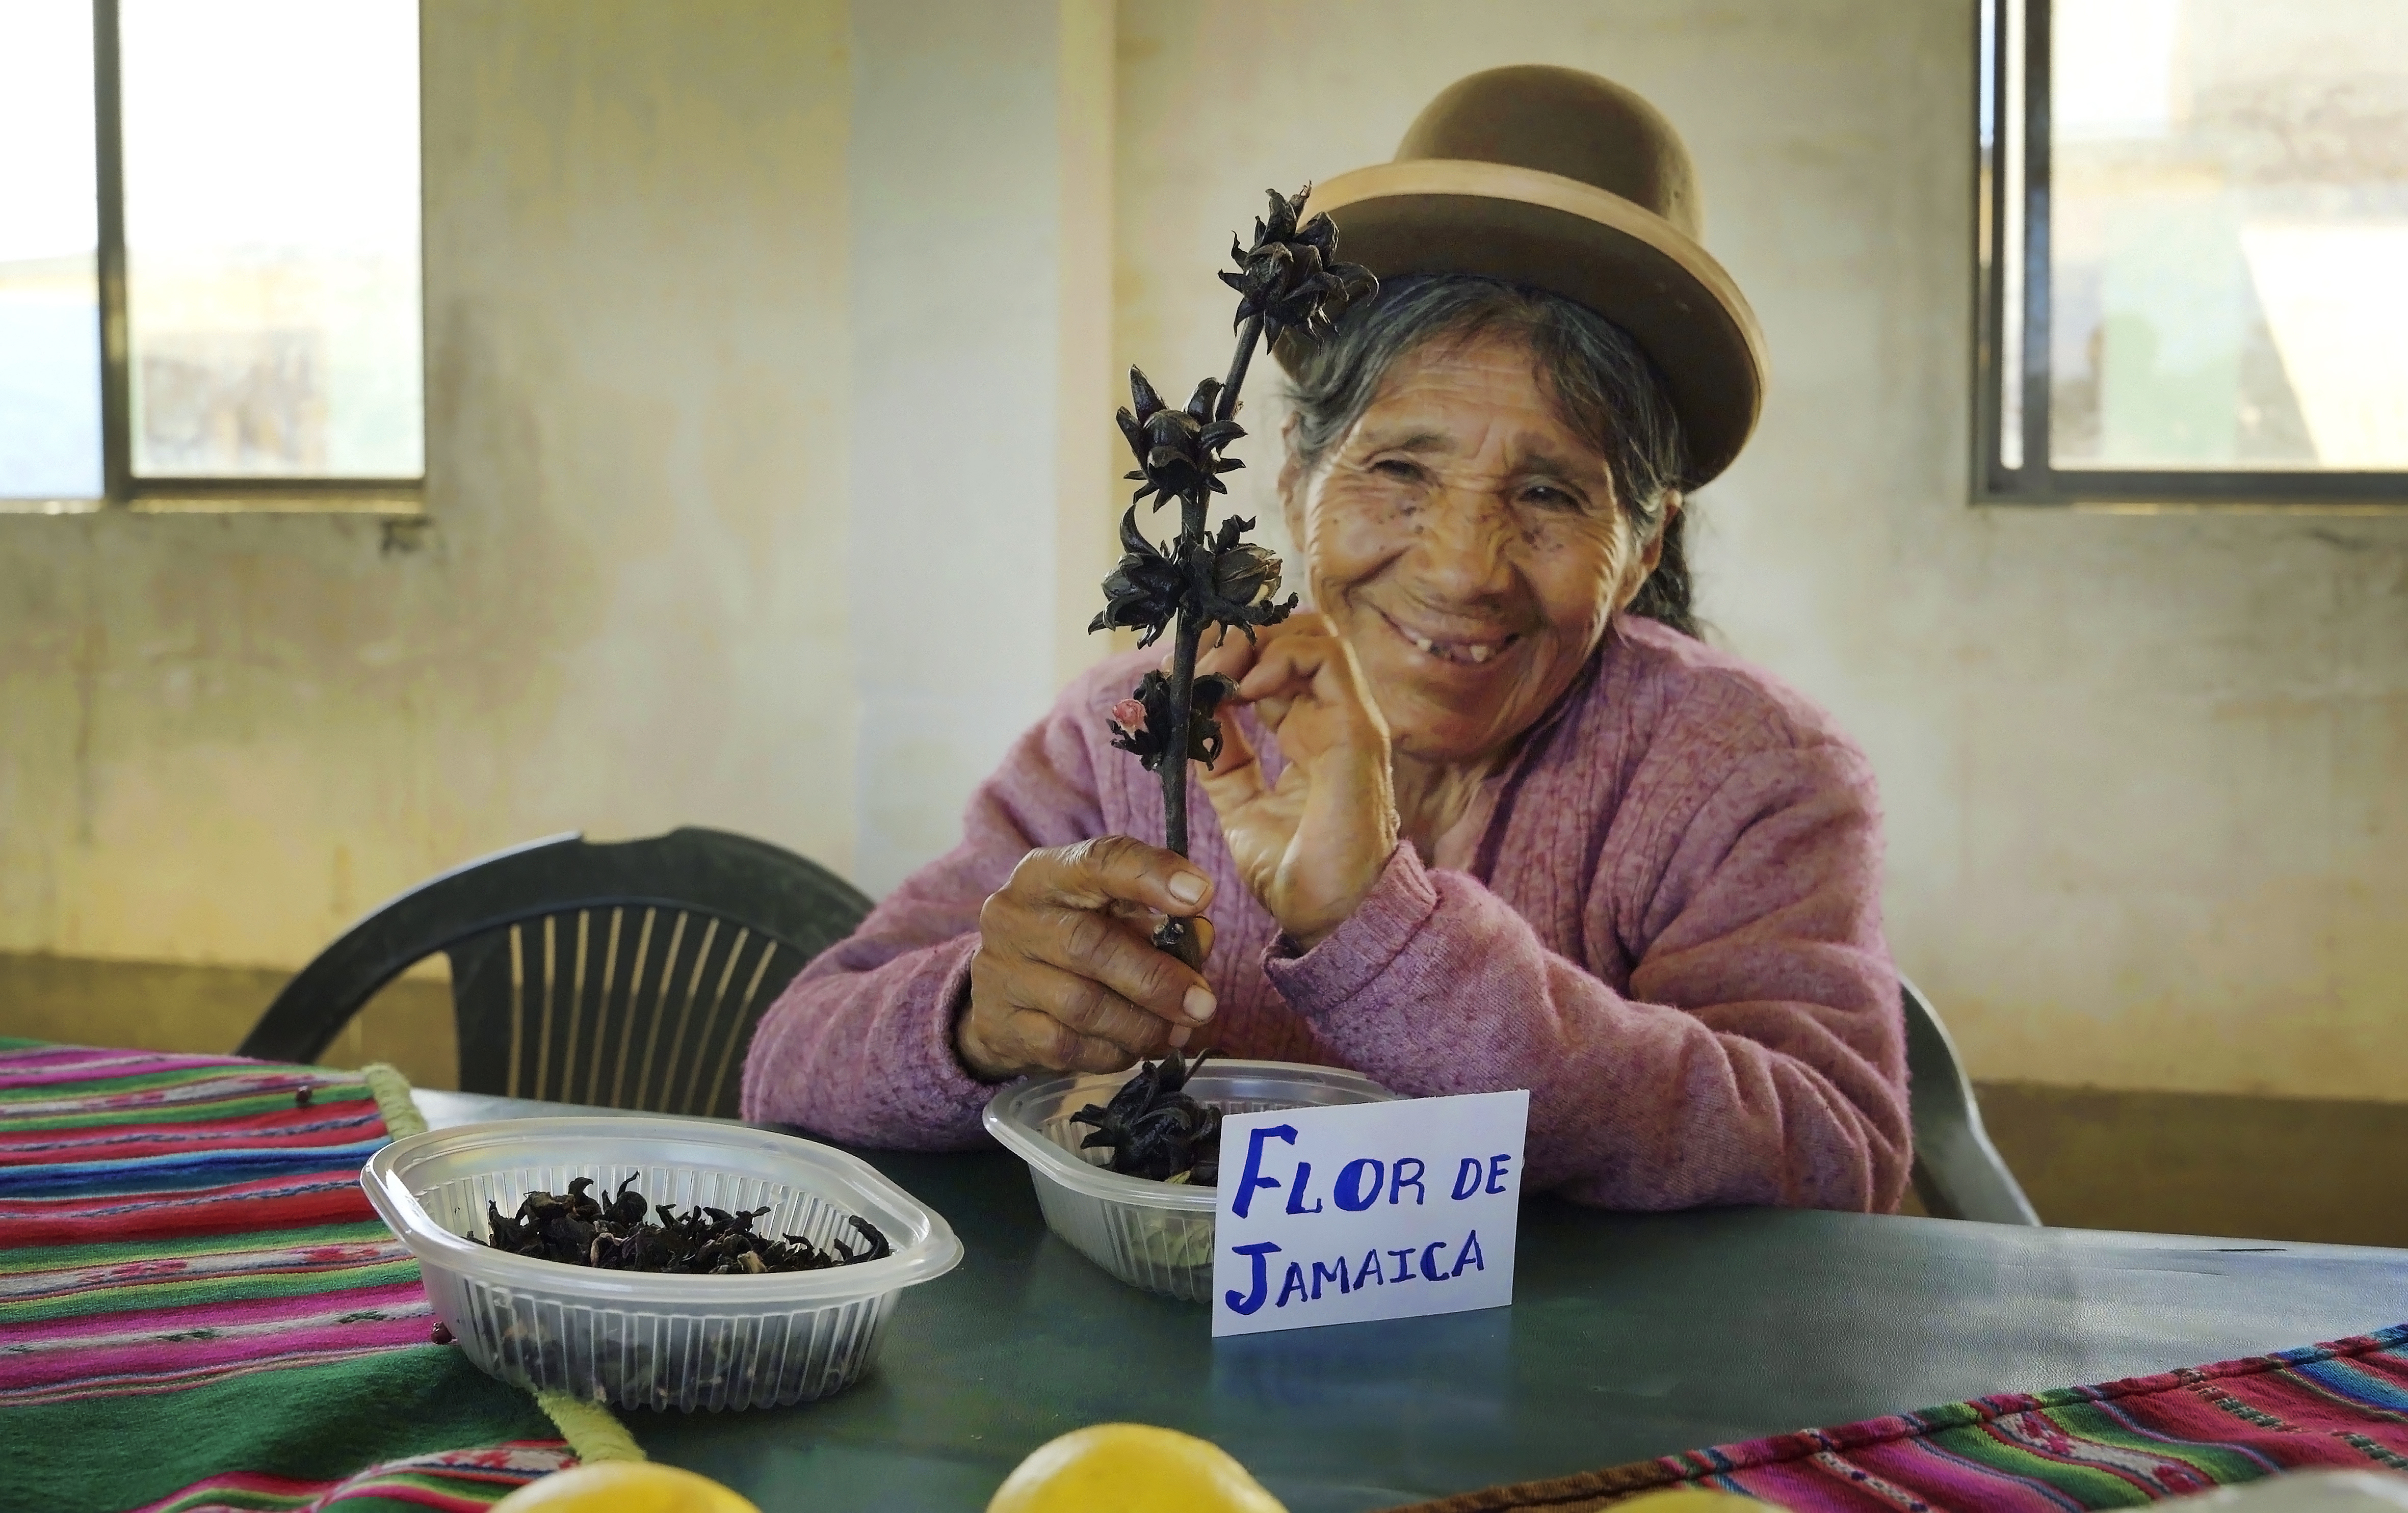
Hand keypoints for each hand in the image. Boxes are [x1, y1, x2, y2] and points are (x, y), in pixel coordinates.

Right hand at [958, 837, 1219, 1080]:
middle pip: (1089, 944)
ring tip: (1177, 1032)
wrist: (1001, 996)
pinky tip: (1136, 1048)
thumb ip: (1156, 919)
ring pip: (1082, 1005)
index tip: (1202, 894)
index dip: (1152, 874)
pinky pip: (1069, 1047)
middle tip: (1204, 1002)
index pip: (1098, 860)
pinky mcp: (1002, 1027)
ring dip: (1142, 1024)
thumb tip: (1200, 937)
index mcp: (1046, 874)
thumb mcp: (1110, 914)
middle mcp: (1015, 916)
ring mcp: (1003, 973)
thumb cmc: (1072, 942)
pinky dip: (1114, 1052)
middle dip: (1156, 978)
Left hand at [1195, 612, 1398, 948]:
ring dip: (1254, 639)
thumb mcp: (1239, 806)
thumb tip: (1189, 719)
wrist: (1329, 919)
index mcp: (1308, 732)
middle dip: (1234, 636)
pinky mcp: (1357, 729)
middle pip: (1291, 634)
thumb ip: (1221, 760)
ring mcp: (1347, 719)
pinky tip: (1243, 689)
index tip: (1181, 672)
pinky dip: (1278, 656)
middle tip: (1194, 662)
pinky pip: (1325, 659)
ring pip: (1312, 633)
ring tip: (1217, 671)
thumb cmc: (1295, 873)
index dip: (1225, 654)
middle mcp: (1331, 717)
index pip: (1272, 661)